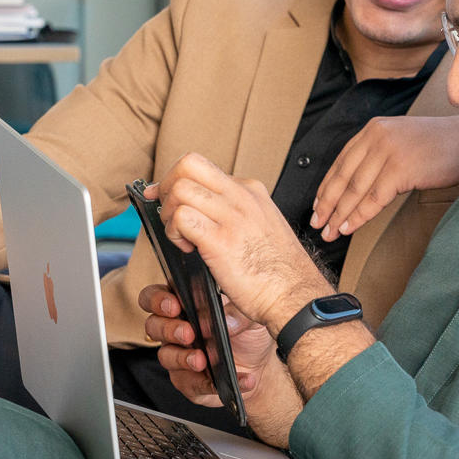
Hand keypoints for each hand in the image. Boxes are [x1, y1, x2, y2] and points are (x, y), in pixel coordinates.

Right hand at [138, 284, 274, 405]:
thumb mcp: (249, 316)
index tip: (174, 305)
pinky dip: (211, 383)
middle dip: (169, 329)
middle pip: (153, 325)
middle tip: (188, 333)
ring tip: (202, 360)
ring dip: (183, 358)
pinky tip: (234, 379)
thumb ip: (238, 314)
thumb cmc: (247, 333)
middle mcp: (175, 330)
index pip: (156, 296)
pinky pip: (192, 384)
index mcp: (186, 306)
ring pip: (166, 356)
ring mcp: (178, 356)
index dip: (157, 299)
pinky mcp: (187, 382)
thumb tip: (226, 320)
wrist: (259, 366)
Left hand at [145, 154, 328, 330]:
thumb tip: (201, 209)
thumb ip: (234, 213)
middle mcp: (242, 197)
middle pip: (188, 164)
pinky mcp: (221, 240)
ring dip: (169, 214)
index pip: (203, 167)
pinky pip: (182, 218)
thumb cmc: (279, 270)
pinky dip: (174, 233)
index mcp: (251, 191)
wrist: (295, 294)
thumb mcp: (262, 225)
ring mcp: (232, 216)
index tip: (162, 195)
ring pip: (180, 189)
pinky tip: (187, 248)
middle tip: (166, 211)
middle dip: (166, 186)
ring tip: (181, 236)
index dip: (176, 180)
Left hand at [310, 114, 458, 241]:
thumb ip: (378, 155)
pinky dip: (359, 216)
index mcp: (374, 129)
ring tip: (331, 232)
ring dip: (340, 214)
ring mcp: (389, 151)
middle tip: (317, 224)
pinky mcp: (401, 169)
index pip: (341, 161)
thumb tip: (355, 186)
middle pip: (343, 176)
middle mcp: (377, 136)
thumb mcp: (401, 141)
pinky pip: (374, 198)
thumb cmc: (440, 146)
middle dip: (327, 203)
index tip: (317, 205)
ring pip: (355, 189)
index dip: (327, 186)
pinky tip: (350, 227)